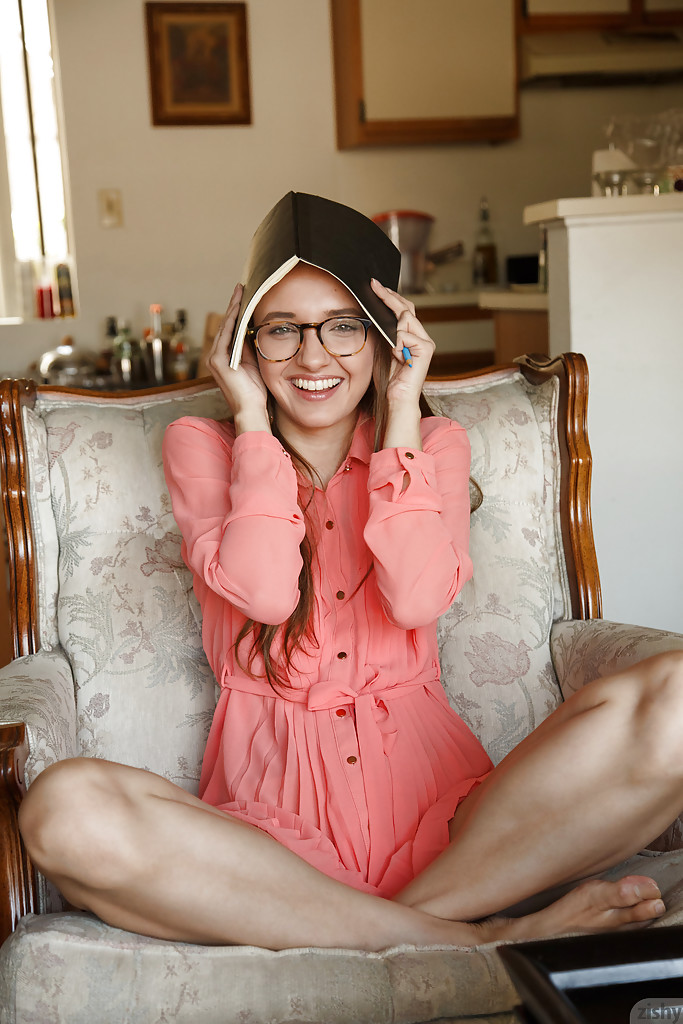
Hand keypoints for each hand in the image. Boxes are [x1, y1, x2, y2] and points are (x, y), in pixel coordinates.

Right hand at [207, 284, 269, 432]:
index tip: (246, 296)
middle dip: (235, 305)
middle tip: (242, 287)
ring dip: (233, 308)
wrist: (252, 409)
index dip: (238, 312)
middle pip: (227, 325)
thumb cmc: (256, 391)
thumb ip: (252, 347)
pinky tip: (239, 307)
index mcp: (226, 357)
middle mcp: (217, 356)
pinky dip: (232, 320)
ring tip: (241, 292)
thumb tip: (258, 328)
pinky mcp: (217, 361)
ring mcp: (215, 358)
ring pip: (225, 327)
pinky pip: (226, 335)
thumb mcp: (256, 363)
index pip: (232, 329)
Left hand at [370, 279, 434, 408]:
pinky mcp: (426, 349)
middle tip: (375, 286)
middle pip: (406, 308)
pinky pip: (405, 335)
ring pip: (405, 319)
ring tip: (390, 348)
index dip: (389, 296)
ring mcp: (425, 341)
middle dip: (389, 297)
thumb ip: (383, 331)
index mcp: (410, 335)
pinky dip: (396, 343)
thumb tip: (374, 312)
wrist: (396, 397)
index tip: (375, 285)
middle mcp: (421, 335)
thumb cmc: (388, 377)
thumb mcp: (382, 348)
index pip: (402, 309)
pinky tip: (397, 355)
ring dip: (392, 329)